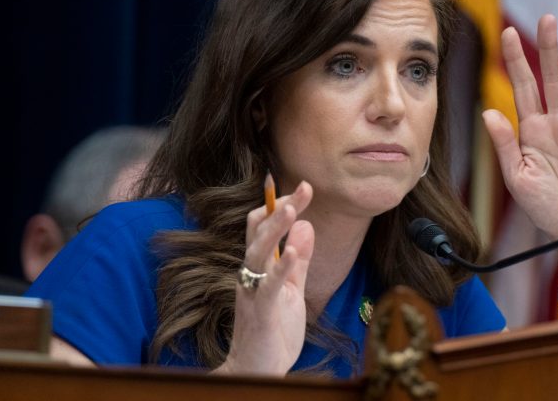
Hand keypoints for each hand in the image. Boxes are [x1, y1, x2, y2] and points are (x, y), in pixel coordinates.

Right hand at [217, 181, 314, 375]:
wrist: (258, 370)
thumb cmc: (273, 331)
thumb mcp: (291, 289)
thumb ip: (298, 260)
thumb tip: (306, 225)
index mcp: (259, 267)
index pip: (264, 227)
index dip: (281, 205)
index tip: (304, 187)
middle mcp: (251, 274)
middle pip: (260, 232)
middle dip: (281, 207)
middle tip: (304, 186)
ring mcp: (253, 292)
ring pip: (259, 253)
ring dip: (275, 230)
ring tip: (292, 208)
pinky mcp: (261, 313)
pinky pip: (269, 287)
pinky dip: (281, 269)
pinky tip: (293, 253)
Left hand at [483, 15, 557, 241]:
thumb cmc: (544, 205)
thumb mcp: (518, 177)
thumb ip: (505, 145)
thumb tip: (488, 113)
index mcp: (530, 130)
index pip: (522, 87)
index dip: (516, 61)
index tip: (507, 33)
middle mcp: (552, 123)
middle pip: (548, 78)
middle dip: (545, 49)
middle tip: (543, 18)